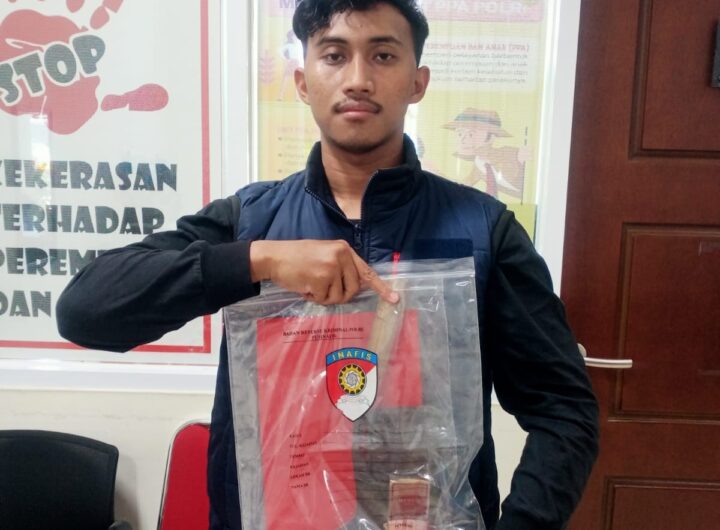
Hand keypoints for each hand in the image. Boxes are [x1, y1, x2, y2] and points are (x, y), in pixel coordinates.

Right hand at [249, 240, 398, 304]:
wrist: (274, 256)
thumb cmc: (298, 257)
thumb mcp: (324, 255)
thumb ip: (342, 267)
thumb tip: (357, 286)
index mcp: (344, 249)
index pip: (366, 271)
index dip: (381, 287)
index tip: (394, 299)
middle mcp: (341, 256)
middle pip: (353, 289)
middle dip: (339, 294)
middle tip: (322, 287)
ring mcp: (331, 267)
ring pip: (338, 297)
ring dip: (324, 296)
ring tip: (311, 283)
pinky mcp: (320, 279)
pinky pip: (323, 299)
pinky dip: (313, 297)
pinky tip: (304, 285)